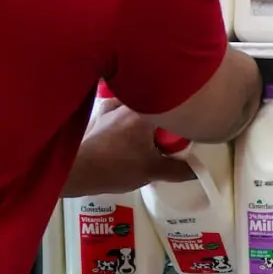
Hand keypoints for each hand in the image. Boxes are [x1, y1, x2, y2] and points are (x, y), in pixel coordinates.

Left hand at [63, 102, 195, 196]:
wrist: (74, 170)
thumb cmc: (115, 166)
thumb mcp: (152, 171)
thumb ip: (178, 169)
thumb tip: (197, 170)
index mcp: (146, 109)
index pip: (175, 107)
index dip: (184, 120)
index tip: (187, 134)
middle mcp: (128, 102)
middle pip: (155, 104)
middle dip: (165, 116)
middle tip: (170, 136)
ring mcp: (109, 107)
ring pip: (135, 105)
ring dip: (144, 114)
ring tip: (147, 133)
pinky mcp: (96, 116)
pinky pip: (118, 110)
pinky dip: (124, 117)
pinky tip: (125, 131)